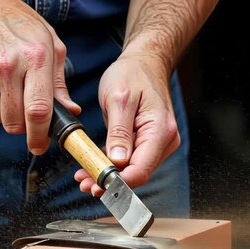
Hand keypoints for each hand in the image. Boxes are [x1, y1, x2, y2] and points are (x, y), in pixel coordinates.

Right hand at [0, 0, 80, 154]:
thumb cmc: (18, 25)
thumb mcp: (49, 44)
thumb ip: (59, 82)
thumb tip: (71, 111)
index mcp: (34, 58)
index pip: (38, 109)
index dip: (41, 135)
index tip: (42, 146)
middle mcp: (6, 67)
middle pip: (16, 123)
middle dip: (26, 128)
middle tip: (29, 117)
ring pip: (0, 120)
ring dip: (8, 114)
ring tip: (11, 88)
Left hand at [74, 53, 179, 195]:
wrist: (145, 63)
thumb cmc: (133, 74)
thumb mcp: (119, 99)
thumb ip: (119, 132)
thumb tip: (117, 162)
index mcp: (160, 130)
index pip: (141, 169)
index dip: (118, 182)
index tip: (96, 185)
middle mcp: (165, 140)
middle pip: (138, 173)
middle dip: (110, 182)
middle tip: (84, 184)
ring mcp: (158, 143)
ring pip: (133, 170)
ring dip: (109, 176)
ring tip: (84, 178)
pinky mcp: (149, 142)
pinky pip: (131, 160)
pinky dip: (113, 166)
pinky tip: (94, 168)